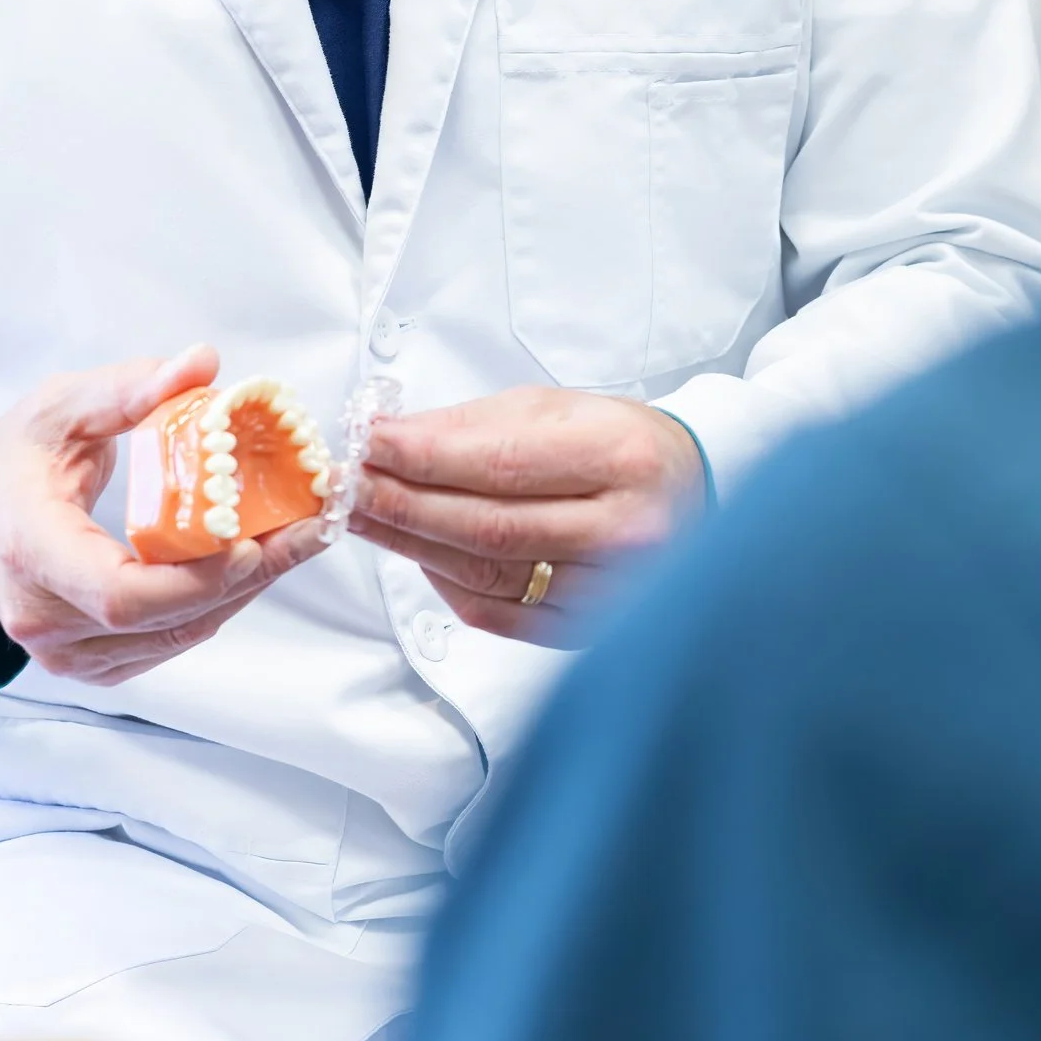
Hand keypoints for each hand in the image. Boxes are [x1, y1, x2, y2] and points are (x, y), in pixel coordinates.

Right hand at [0, 348, 324, 686]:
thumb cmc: (10, 466)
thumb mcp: (58, 409)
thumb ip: (127, 389)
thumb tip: (201, 364)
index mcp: (31, 554)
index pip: (120, 594)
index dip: (193, 580)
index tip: (247, 543)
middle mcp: (46, 619)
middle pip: (163, 619)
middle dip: (246, 576)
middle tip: (306, 529)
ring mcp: (68, 653)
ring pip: (175, 637)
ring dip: (242, 592)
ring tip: (295, 540)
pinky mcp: (92, 664)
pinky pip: (167, 644)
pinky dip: (214, 607)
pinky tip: (250, 565)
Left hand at [346, 389, 703, 639]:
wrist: (691, 497)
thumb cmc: (624, 449)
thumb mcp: (557, 411)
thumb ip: (472, 426)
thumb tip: (390, 436)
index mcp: (620, 457)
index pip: (498, 464)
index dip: (421, 457)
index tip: (369, 444)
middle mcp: (623, 530)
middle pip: (484, 525)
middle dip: (401, 502)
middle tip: (349, 485)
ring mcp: (608, 589)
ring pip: (482, 573)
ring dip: (409, 542)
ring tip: (366, 514)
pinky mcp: (587, 629)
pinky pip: (494, 614)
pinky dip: (444, 583)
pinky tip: (418, 552)